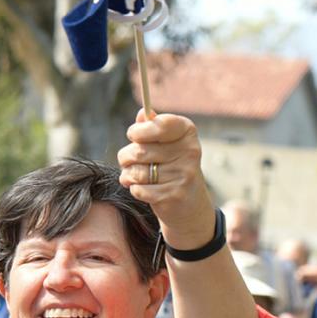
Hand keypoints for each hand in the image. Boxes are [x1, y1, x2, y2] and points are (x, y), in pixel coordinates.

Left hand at [117, 111, 215, 249]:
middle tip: (128, 161)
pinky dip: (135, 190)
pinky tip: (142, 189)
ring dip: (128, 175)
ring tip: (134, 176)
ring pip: (137, 171)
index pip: (159, 124)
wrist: (189, 204)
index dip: (140, 130)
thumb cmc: (171, 167)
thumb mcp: (165, 143)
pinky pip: (139, 189)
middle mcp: (190, 152)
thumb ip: (153, 127)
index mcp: (187, 132)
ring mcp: (183, 174)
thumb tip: (142, 113)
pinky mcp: (174, 195)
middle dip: (126, 157)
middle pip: (140, 150)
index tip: (133, 135)